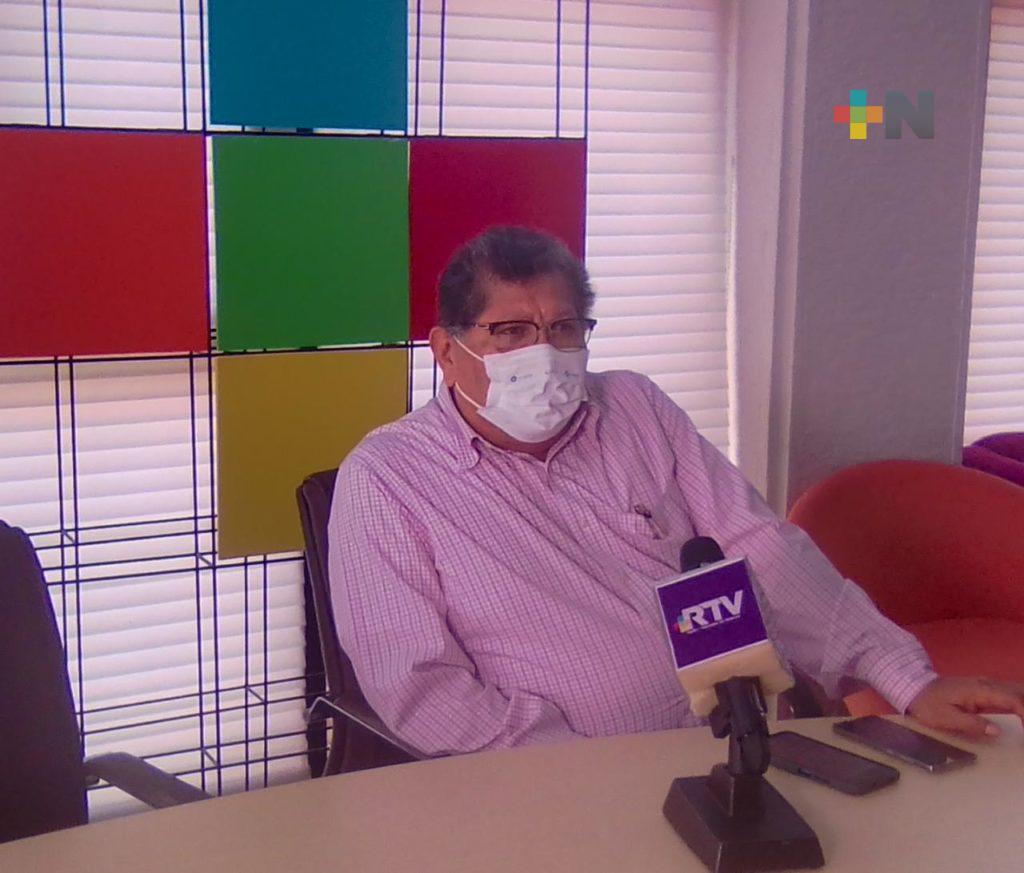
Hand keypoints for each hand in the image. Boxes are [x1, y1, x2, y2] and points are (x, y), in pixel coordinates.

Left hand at [907, 676, 1023, 739]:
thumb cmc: (929, 705)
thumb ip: (972, 724)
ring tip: (1022, 723)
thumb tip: (997, 731)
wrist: (915, 689)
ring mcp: (985, 685)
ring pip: (1014, 691)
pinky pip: (1007, 694)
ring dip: (1022, 704)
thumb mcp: (947, 718)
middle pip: (1018, 692)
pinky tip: (1020, 716)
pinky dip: (1017, 704)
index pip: (1013, 700)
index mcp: (980, 690)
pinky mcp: (983, 690)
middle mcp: (986, 684)